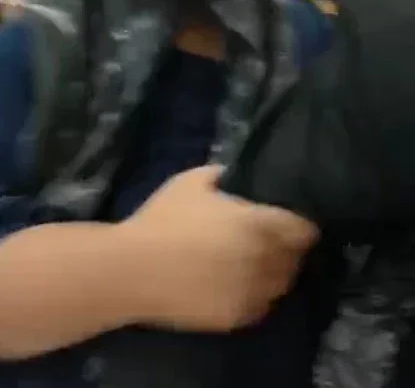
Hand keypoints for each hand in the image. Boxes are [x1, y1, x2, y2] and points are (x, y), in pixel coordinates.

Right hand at [119, 165, 317, 331]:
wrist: (133, 270)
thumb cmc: (163, 220)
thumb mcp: (190, 182)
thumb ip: (220, 174)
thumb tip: (232, 175)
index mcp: (258, 224)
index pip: (303, 230)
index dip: (300, 225)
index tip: (290, 222)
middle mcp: (264, 260)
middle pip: (296, 258)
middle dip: (288, 248)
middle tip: (272, 241)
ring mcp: (252, 293)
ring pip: (282, 285)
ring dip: (276, 273)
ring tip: (258, 265)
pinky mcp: (236, 318)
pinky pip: (261, 307)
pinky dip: (258, 295)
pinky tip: (240, 285)